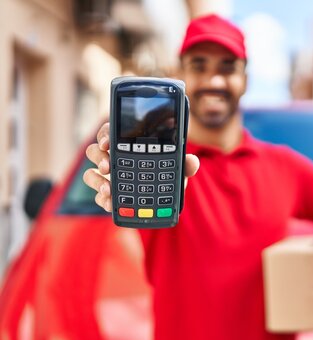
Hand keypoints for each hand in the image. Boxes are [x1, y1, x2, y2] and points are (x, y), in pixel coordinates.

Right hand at [83, 122, 199, 211]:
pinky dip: (103, 200)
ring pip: (91, 174)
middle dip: (98, 157)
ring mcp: (108, 178)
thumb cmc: (168, 175)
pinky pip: (98, 197)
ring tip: (109, 189)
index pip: (110, 132)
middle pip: (95, 151)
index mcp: (128, 144)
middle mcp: (114, 159)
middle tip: (107, 167)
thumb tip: (192, 161)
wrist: (166, 200)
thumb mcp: (178, 168)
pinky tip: (111, 203)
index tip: (107, 143)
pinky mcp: (107, 195)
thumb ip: (185, 163)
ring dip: (96, 181)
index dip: (105, 135)